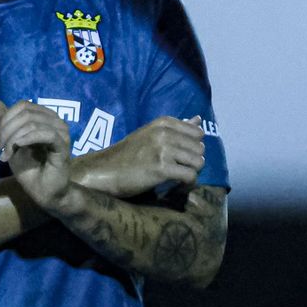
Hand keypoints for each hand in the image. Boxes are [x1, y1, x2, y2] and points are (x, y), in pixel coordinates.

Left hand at [0, 99, 73, 210]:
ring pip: (32, 122)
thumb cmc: (30, 169)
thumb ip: (4, 123)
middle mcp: (56, 121)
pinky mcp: (63, 146)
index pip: (23, 106)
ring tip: (6, 155)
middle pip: (26, 112)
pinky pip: (46, 134)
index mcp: (45, 117)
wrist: (44, 193)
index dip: (6, 119)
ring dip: (13, 138)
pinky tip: (17, 147)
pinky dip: (27, 139)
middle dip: (6, 129)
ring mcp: (61, 132)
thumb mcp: (11, 143)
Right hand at [78, 115, 205, 196]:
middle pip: (200, 148)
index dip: (193, 147)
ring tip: (179, 180)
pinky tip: (178, 187)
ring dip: (192, 174)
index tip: (183, 157)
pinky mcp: (162, 168)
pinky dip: (187, 185)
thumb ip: (177, 128)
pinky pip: (190, 176)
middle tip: (181, 171)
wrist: (106, 170)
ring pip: (198, 162)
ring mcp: (163, 150)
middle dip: (194, 162)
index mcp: (164, 123)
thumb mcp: (152, 134)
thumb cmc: (128, 154)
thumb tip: (199, 119)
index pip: (197, 133)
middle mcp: (165, 133)